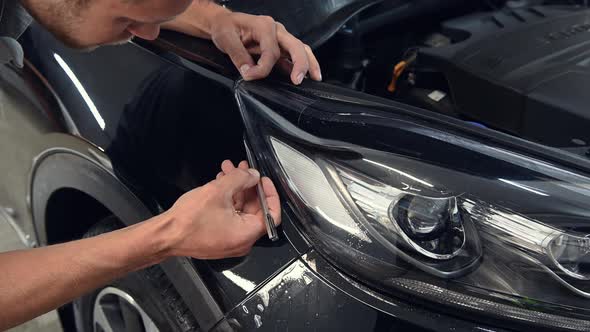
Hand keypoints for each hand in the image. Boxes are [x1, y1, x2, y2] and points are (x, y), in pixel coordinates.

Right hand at [164, 160, 280, 258]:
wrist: (164, 235)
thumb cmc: (188, 221)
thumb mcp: (218, 191)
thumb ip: (240, 179)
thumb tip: (253, 175)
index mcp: (247, 234)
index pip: (272, 214)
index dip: (270, 193)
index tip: (262, 179)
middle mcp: (242, 241)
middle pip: (255, 209)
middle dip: (248, 185)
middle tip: (243, 169)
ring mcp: (230, 240)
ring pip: (240, 210)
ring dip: (236, 188)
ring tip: (228, 170)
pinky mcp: (219, 237)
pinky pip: (230, 216)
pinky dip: (228, 199)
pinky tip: (220, 182)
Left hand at [210, 12, 321, 84]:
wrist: (224, 24)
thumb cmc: (225, 28)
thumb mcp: (225, 39)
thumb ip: (237, 55)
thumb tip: (248, 71)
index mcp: (264, 26)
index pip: (271, 51)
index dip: (262, 68)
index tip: (249, 76)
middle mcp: (277, 30)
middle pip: (295, 46)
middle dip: (299, 63)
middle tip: (297, 80)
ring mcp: (281, 39)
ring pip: (301, 49)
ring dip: (309, 64)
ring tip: (315, 78)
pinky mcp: (280, 47)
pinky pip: (296, 55)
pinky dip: (304, 65)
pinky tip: (309, 76)